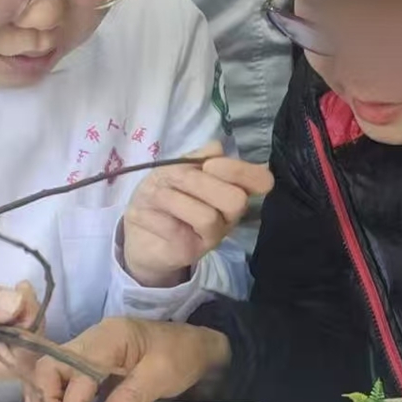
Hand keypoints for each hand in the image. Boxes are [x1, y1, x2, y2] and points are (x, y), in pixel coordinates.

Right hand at [25, 317, 230, 401]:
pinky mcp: (91, 364)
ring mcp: (89, 351)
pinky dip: (57, 398)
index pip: (75, 372)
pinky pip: (62, 379)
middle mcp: (92, 340)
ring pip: (50, 373)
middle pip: (50, 367)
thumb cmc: (183, 356)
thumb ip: (133, 397)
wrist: (199, 348)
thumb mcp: (164, 375)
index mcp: (110, 338)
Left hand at [120, 141, 271, 287]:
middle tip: (176, 179)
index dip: (240, 170)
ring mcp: (211, 237)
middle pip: (236, 200)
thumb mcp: (177, 168)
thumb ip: (198, 157)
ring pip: (206, 217)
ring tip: (155, 196)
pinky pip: (175, 230)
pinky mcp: (189, 253)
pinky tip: (145, 213)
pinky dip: (154, 215)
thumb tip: (217, 148)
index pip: (261, 180)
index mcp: (232, 190)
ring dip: (173, 198)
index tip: (211, 165)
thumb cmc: (163, 195)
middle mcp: (229, 216)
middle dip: (200, 183)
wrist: (140, 231)